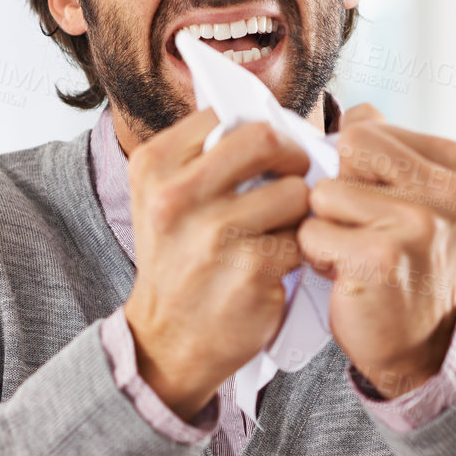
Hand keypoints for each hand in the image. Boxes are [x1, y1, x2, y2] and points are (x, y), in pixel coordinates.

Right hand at [123, 109, 312, 419]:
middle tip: (294, 176)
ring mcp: (215, 233)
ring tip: (283, 229)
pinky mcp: (251, 268)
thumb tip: (263, 118)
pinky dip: (300, 250)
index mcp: (154, 165)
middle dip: (291, 157)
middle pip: (266, 139)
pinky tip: (280, 263)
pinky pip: (302, 238)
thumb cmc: (176, 264)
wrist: (166, 340)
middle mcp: (177, 195)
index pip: (226, 115)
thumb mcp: (162, 200)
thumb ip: (199, 157)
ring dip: (299, 210)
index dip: (258, 130)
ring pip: (294, 191)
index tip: (268, 153)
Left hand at [297, 103, 455, 398]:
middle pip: (346, 149)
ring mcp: (418, 223)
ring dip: (324, 226)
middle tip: (361, 228)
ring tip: (355, 253)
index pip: (366, 125)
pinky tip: (347, 275)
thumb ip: (384, 148)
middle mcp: (448, 189)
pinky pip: (311, 232)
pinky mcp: (382, 257)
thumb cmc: (402, 261)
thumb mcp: (411, 195)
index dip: (354, 167)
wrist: (421, 344)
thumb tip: (345, 111)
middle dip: (338, 188)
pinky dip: (316, 256)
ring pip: (323, 192)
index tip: (379, 205)